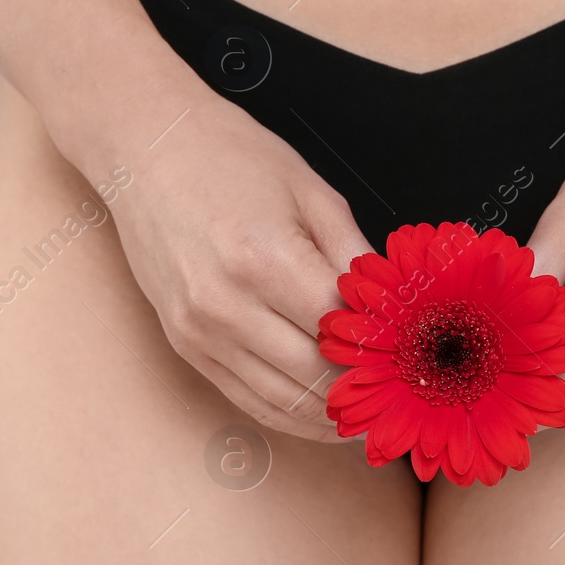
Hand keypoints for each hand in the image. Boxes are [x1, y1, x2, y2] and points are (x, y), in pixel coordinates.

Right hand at [101, 87, 371, 439]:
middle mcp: (226, 304)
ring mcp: (200, 331)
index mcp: (264, 258)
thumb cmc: (230, 158)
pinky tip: (326, 415)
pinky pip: (248, 400)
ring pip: (284, 401)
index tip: (417, 356)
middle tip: (405, 388)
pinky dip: (292, 415)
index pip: (343, 331)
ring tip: (373, 411)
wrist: (147, 149)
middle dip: (366, 387)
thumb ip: (356, 257)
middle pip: (316, 375)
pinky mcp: (186, 345)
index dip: (386, 349)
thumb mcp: (313, 192)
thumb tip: (397, 306)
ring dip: (332, 414)